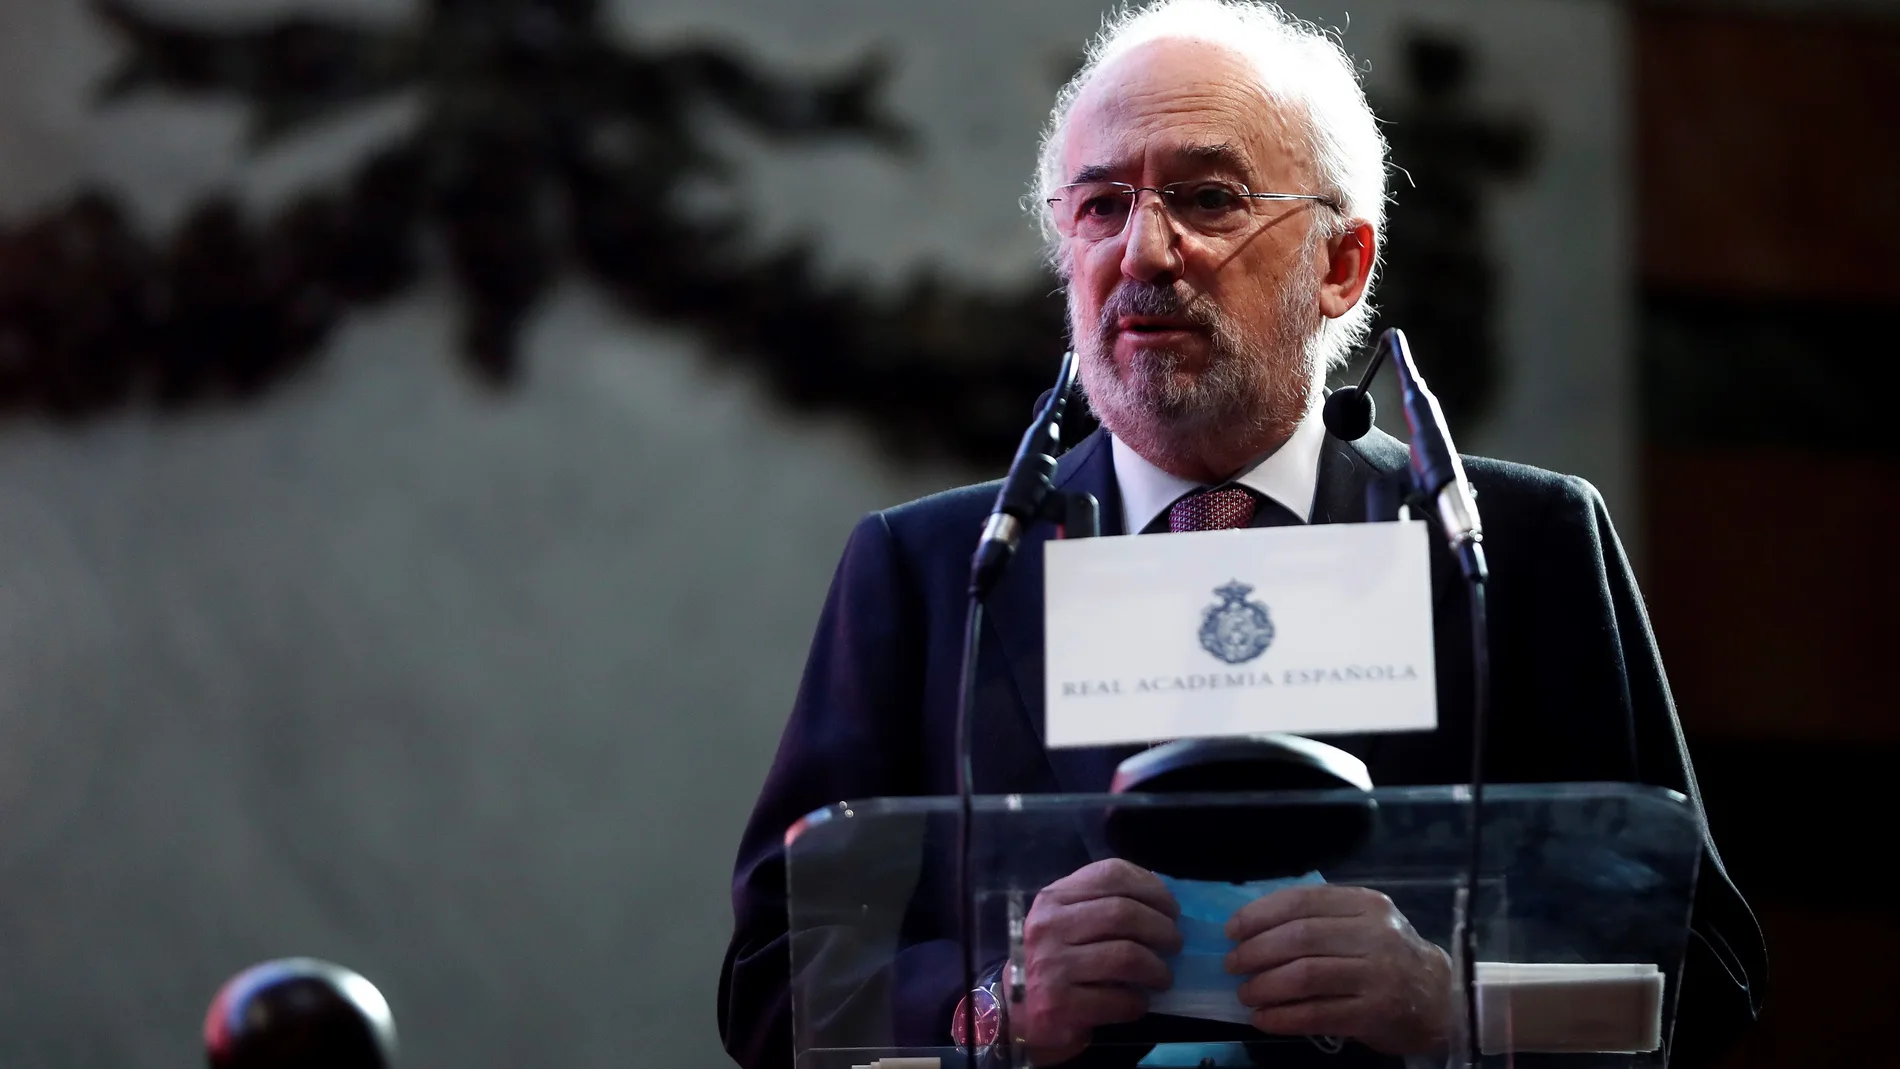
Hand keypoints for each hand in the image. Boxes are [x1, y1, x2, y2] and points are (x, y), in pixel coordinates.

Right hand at [1017, 858, 1181, 1064]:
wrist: (1018, 1013)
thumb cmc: (1055, 961)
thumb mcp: (1069, 921)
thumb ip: (1103, 902)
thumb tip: (1161, 895)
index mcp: (1053, 898)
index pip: (1111, 875)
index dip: (1152, 889)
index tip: (1171, 909)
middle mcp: (1048, 926)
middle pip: (1124, 913)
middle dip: (1162, 929)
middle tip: (1174, 944)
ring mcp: (1050, 966)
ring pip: (1127, 956)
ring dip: (1156, 969)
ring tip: (1162, 977)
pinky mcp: (1058, 1006)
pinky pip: (1118, 999)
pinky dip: (1138, 1002)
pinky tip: (1137, 1002)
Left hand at [1224, 884, 1451, 1054]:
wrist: (1441, 998)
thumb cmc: (1388, 956)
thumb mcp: (1364, 922)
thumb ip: (1320, 916)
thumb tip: (1253, 925)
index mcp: (1367, 905)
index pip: (1303, 900)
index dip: (1260, 915)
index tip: (1233, 930)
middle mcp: (1375, 935)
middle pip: (1299, 938)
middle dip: (1256, 951)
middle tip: (1233, 964)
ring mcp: (1377, 975)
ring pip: (1305, 976)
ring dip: (1265, 986)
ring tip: (1245, 993)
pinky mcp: (1374, 1014)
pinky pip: (1316, 1014)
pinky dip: (1282, 1017)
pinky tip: (1262, 1018)